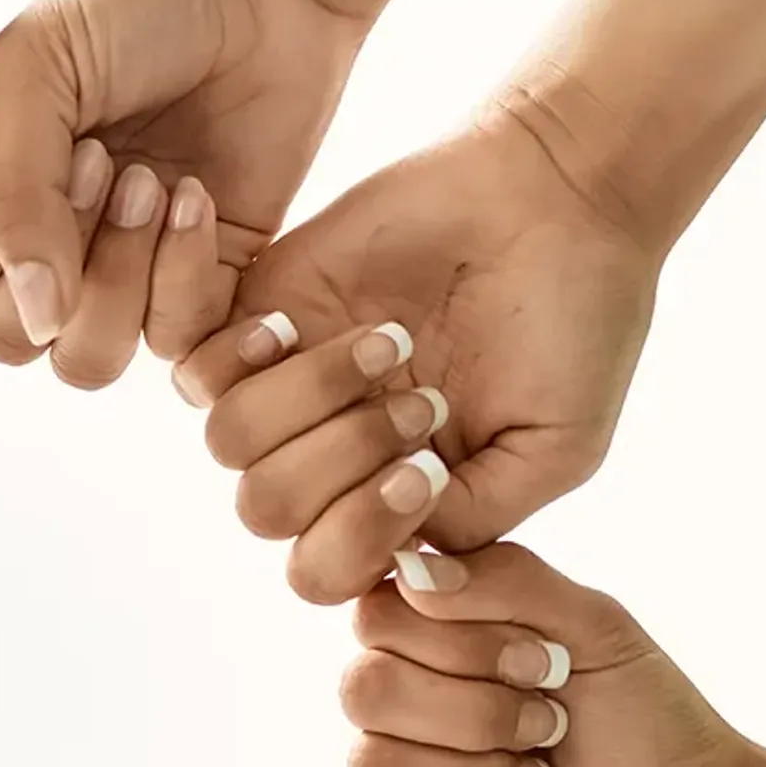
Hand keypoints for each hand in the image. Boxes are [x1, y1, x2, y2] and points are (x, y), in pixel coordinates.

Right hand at [0, 0, 367, 361]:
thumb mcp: (34, 73)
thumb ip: (8, 195)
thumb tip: (35, 316)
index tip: (35, 152)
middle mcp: (44, 244)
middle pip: (9, 339)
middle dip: (55, 258)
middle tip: (105, 160)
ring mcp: (120, 271)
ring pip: (85, 359)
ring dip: (117, 280)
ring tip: (155, 183)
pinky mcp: (200, 283)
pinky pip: (171, 343)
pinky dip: (182, 275)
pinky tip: (199, 198)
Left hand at [175, 108, 661, 602]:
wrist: (561, 193)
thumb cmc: (575, 325)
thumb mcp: (556, 450)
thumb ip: (477, 524)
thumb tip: (402, 571)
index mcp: (390, 506)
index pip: (325, 573)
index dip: (360, 535)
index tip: (429, 469)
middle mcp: (329, 458)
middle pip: (267, 511)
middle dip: (341, 458)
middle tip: (424, 398)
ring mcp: (290, 387)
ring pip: (228, 442)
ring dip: (310, 397)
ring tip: (392, 343)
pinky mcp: (258, 309)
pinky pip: (190, 365)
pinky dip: (235, 352)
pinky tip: (298, 324)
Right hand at [341, 543, 765, 766]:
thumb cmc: (646, 726)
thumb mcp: (594, 624)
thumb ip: (507, 578)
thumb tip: (410, 568)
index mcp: (437, 639)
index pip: (378, 615)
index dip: (455, 641)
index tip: (543, 662)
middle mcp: (404, 704)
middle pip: (363, 688)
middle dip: (474, 714)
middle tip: (550, 727)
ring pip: (370, 764)